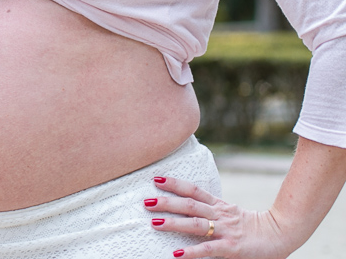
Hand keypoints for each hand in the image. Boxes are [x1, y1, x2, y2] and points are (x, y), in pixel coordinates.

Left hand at [147, 176, 294, 257]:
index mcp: (220, 205)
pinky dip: (192, 251)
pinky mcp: (232, 247)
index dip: (175, 184)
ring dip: (173, 223)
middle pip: (189, 205)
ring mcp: (226, 230)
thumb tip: (189, 209)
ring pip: (195, 224)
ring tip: (154, 222)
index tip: (156, 179)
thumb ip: (213, 210)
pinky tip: (176, 254)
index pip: (194, 190)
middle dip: (166, 202)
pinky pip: (208, 249)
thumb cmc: (255, 227)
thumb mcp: (231, 214)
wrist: (284, 234)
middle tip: (145, 200)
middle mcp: (220, 215)